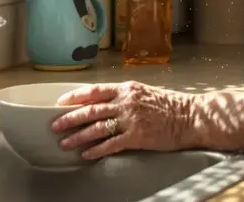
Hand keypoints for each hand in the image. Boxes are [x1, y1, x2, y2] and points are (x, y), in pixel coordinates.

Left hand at [50, 81, 196, 159]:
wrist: (189, 117)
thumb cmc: (169, 105)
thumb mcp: (143, 92)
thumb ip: (123, 96)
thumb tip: (101, 102)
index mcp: (126, 89)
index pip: (94, 91)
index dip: (74, 97)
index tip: (60, 103)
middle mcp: (125, 102)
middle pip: (90, 110)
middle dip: (70, 118)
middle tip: (54, 125)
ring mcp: (130, 120)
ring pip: (97, 128)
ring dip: (79, 137)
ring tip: (65, 143)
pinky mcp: (137, 137)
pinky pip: (111, 144)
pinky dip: (97, 150)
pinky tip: (86, 154)